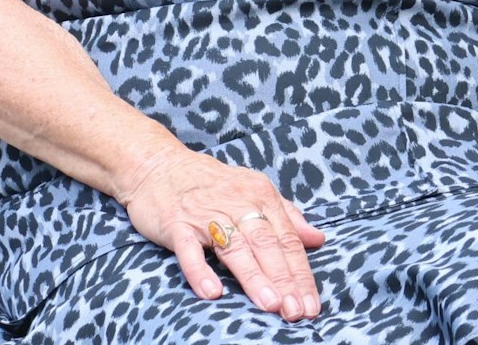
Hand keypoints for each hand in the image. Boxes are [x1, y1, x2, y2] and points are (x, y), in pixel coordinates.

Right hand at [117, 145, 324, 319]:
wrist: (158, 165)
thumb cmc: (211, 182)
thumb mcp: (254, 190)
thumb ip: (287, 216)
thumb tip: (318, 239)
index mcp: (261, 196)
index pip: (287, 240)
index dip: (301, 274)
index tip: (312, 304)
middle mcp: (237, 204)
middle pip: (267, 245)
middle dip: (284, 280)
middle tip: (297, 311)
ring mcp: (206, 214)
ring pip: (235, 248)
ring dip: (254, 277)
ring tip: (271, 304)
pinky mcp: (176, 224)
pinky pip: (189, 250)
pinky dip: (200, 270)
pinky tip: (212, 292)